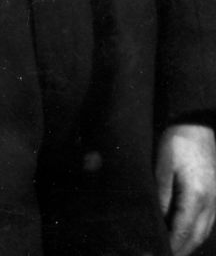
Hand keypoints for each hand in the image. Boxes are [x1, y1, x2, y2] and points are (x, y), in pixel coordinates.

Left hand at [156, 123, 215, 255]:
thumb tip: (158, 219)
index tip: (157, 253)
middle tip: (161, 254)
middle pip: (195, 237)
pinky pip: (207, 222)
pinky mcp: (215, 195)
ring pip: (203, 232)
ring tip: (171, 249)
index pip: (183, 233)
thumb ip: (161, 194)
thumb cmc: (177, 142)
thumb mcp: (163, 165)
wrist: (197, 124)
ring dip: (188, 243)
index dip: (170, 247)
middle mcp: (210, 204)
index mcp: (196, 198)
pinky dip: (196, 232)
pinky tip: (184, 232)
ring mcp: (215, 200)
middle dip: (180, 250)